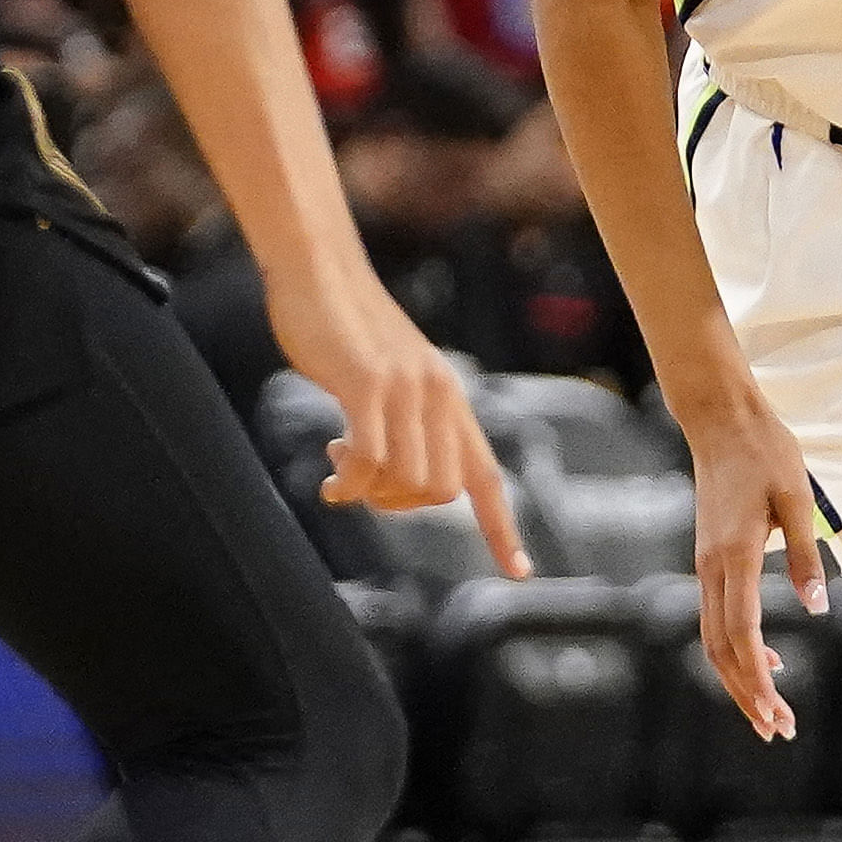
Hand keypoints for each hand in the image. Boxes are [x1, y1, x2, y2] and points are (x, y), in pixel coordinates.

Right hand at [269, 261, 530, 581]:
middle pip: (441, 493)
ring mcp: (406, 388)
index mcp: (449, 399)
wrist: (320, 269)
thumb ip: (402, 421)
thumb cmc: (346, 327)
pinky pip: (369, 459)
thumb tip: (386, 476)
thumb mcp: (388, 378)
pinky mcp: (368, 382)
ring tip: (338, 473)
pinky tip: (330, 480)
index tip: (521, 572)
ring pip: (407, 481)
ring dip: (369, 494)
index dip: (504, 528)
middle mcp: (439, 395)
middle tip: (360, 488)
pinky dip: (349, 483)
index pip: (486, 477)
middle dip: (399, 506)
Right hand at [669, 378, 828, 737]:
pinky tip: (770, 662)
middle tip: (779, 731)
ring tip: (770, 713)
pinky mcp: (710, 561)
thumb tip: (816, 608)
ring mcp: (707, 566)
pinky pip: (717, 618)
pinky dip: (738, 650)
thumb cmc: (765, 454)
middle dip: (748, 695)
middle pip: (722, 649)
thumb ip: (806, 556)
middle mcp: (713, 568)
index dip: (758, 679)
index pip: (742, 634)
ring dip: (740, 679)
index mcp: (735, 556)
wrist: (721, 422)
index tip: (777, 712)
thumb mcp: (797, 499)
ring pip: (715, 640)